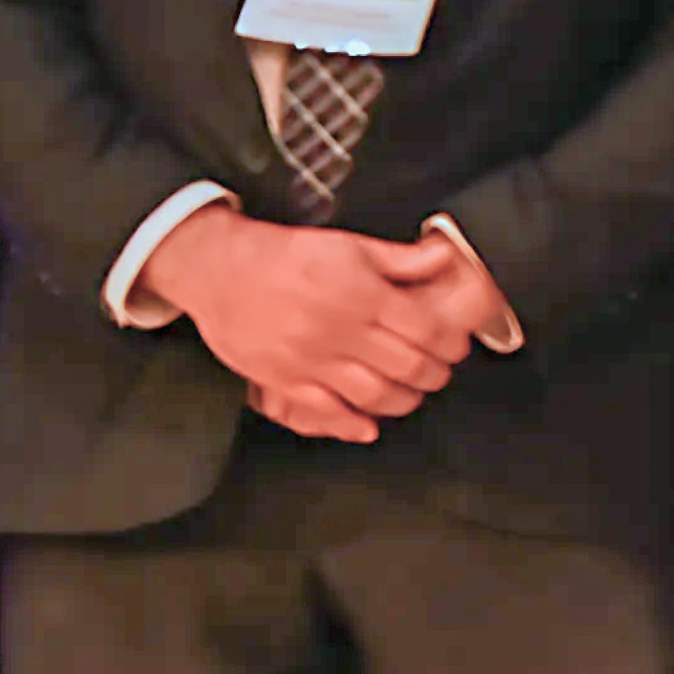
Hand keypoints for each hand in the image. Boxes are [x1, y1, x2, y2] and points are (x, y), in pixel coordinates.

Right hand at [146, 204, 469, 430]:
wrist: (219, 269)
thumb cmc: (284, 256)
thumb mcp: (349, 246)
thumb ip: (401, 260)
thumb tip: (445, 257)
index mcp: (362, 295)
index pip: (427, 330)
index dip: (451, 344)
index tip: (455, 346)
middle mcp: (340, 330)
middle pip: (409, 366)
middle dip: (435, 374)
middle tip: (438, 371)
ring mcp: (312, 359)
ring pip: (376, 394)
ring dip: (404, 400)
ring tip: (410, 392)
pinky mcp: (284, 380)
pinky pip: (326, 413)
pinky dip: (353, 425)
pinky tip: (368, 426)